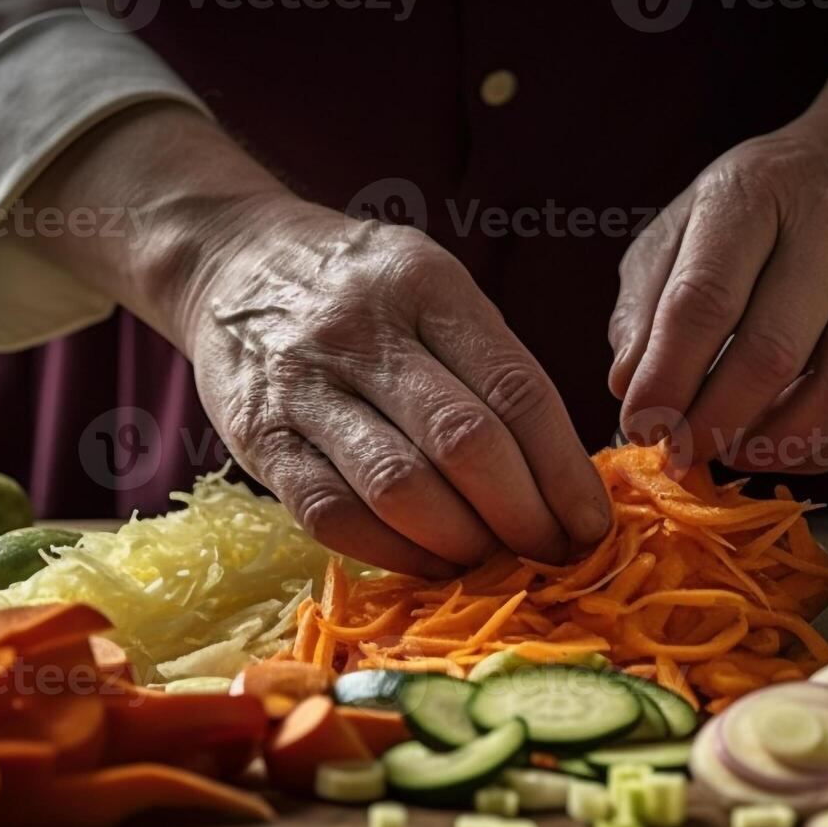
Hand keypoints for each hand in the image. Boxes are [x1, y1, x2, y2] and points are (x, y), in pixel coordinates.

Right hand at [19, 105, 608, 576]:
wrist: (233, 261)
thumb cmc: (364, 289)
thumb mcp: (435, 288)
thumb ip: (491, 366)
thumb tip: (566, 476)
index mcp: (426, 284)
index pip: (515, 389)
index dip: (564, 471)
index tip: (594, 524)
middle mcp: (362, 330)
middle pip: (464, 444)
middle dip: (524, 516)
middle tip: (554, 555)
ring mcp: (303, 385)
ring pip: (399, 487)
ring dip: (464, 543)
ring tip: (500, 564)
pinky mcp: (258, 438)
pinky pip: (333, 514)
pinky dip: (394, 553)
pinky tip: (434, 565)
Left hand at [608, 11, 827, 472]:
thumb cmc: (769, 204)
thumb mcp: (689, 221)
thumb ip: (648, 302)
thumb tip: (630, 388)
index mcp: (757, 196)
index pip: (704, 301)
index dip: (666, 379)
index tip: (641, 425)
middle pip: (772, 355)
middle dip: (715, 424)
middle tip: (683, 452)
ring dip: (779, 444)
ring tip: (737, 451)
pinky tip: (793, 443)